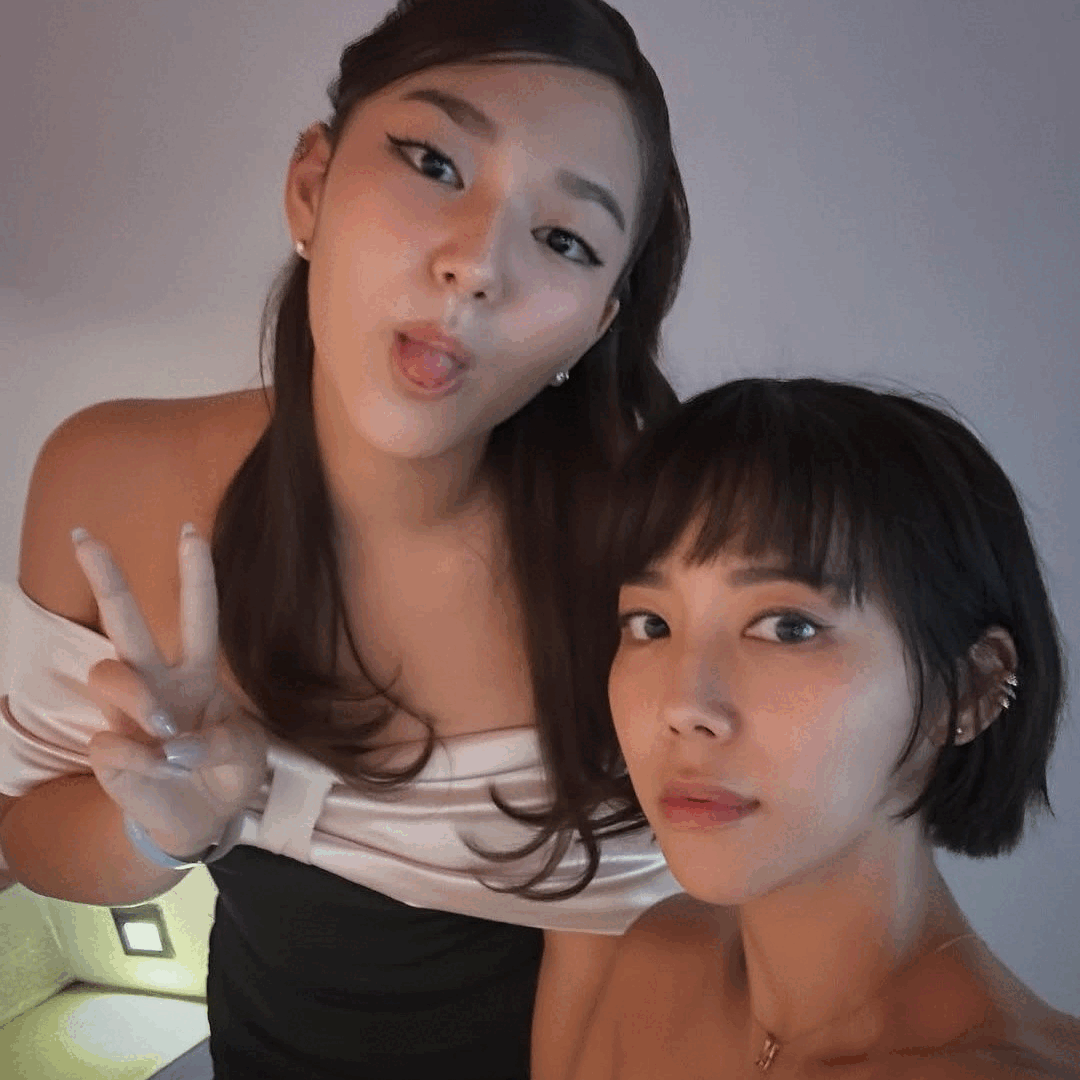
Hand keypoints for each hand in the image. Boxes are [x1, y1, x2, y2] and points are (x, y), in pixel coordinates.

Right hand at [73, 524, 267, 858]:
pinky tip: (160, 773)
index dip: (195, 574)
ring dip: (139, 697)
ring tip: (167, 728)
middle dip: (106, 579)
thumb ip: (218, 742)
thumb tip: (169, 744)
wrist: (204, 820)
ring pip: (108, 673)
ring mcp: (127, 714)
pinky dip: (142, 760)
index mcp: (197, 671)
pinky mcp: (107, 751)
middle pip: (125, 623)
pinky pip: (110, 742)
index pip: (197, 615)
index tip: (189, 531)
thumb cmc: (228, 771)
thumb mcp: (247, 753)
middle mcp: (157, 682)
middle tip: (84, 536)